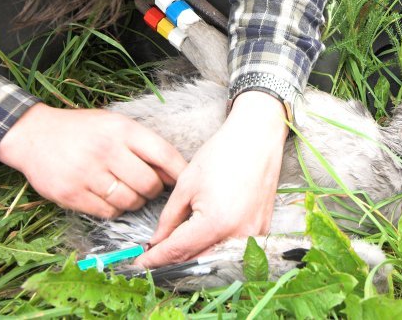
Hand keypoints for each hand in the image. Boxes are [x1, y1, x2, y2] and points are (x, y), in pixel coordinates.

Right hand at [0, 103, 187, 217]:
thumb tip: (172, 171)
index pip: (163, 154)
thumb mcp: (113, 124)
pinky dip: (114, 209)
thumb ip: (141, 144)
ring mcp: (87, 173)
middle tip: (147, 188)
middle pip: (149, 184)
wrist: (33, 135)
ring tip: (126, 192)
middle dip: (154, 190)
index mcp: (121, 129)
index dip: (178, 171)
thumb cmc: (80, 130)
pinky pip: (107, 212)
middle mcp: (106, 150)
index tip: (184, 181)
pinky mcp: (71, 194)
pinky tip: (108, 197)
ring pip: (129, 201)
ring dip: (134, 202)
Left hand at [134, 90, 288, 267]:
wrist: (256, 140)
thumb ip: (169, 218)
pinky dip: (214, 249)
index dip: (155, 258)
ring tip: (175, 246)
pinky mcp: (261, 231)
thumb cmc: (224, 154)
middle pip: (196, 260)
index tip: (140, 262)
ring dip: (193, 257)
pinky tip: (201, 239)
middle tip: (153, 254)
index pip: (178, 251)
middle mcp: (237, 235)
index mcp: (215, 223)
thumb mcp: (187, 185)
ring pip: (215, 259)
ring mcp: (253, 235)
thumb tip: (157, 240)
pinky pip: (232, 249)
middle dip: (173, 260)